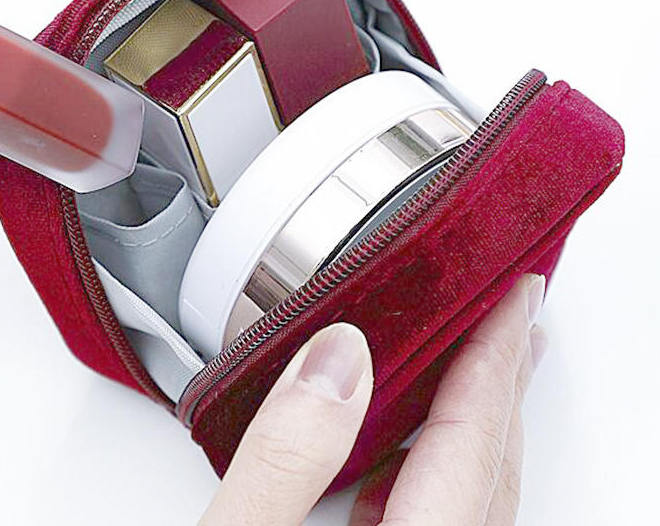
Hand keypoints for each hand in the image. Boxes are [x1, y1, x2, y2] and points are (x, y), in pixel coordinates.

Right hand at [200, 273, 547, 525]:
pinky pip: (430, 511)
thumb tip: (332, 358)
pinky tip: (403, 444)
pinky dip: (427, 462)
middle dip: (501, 378)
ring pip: (468, 488)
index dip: (495, 355)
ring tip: (473, 361)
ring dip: (470, 418)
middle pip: (490, 462)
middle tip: (513, 313)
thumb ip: (284, 456)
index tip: (514, 293)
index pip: (473, 438)